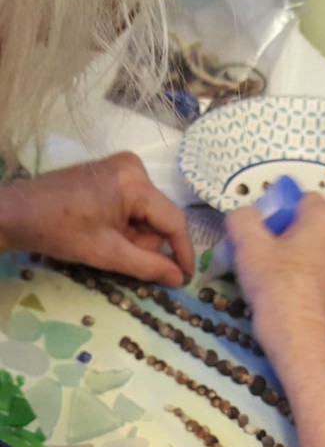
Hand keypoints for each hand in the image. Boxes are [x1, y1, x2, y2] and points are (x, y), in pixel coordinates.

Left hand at [0, 152, 193, 285]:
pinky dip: (126, 224)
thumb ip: (148, 266)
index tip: (186, 276)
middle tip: (120, 255)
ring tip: (106, 242)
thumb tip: (179, 278)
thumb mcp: (106, 254)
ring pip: (148, 214)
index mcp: (135, 183)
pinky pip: (135, 204)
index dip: (183, 252)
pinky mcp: (113, 171)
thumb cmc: (59, 231)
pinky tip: (105, 230)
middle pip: (159, 217)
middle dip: (146, 242)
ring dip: (134, 235)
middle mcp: (135, 168)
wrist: (15, 213)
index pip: (173, 221)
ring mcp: (123, 167)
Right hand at [226, 193, 324, 364]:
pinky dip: (313, 267)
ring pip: (322, 242)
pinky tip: (294, 284)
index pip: (300, 199)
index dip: (278, 214)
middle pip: (314, 220)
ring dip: (303, 248)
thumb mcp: (248, 245)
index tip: (263, 235)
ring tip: (279, 270)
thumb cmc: (275, 285)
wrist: (299, 333)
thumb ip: (243, 217)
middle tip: (269, 252)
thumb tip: (247, 215)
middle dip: (292, 230)